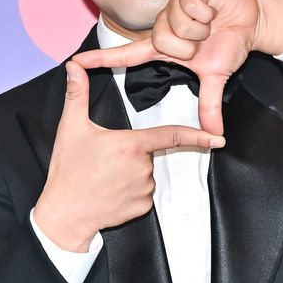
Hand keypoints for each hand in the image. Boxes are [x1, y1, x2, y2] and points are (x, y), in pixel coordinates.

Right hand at [33, 60, 224, 251]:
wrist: (64, 213)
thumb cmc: (68, 171)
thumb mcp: (71, 128)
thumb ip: (77, 94)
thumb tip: (74, 68)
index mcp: (131, 145)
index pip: (171, 135)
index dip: (198, 135)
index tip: (218, 138)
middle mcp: (142, 168)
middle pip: (148, 153)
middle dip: (132, 153)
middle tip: (104, 161)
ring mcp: (144, 190)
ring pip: (146, 174)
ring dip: (131, 173)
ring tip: (104, 177)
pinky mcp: (141, 207)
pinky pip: (143, 194)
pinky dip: (130, 191)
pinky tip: (110, 191)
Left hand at [77, 0, 282, 134]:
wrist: (251, 21)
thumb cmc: (228, 44)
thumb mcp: (215, 77)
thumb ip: (209, 104)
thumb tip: (214, 134)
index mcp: (162, 46)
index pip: (126, 54)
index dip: (100, 59)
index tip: (75, 62)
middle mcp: (163, 25)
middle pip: (160, 42)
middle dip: (189, 48)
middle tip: (201, 41)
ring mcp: (173, 5)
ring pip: (176, 25)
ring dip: (199, 29)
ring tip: (208, 24)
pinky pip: (189, 6)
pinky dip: (206, 12)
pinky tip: (211, 10)